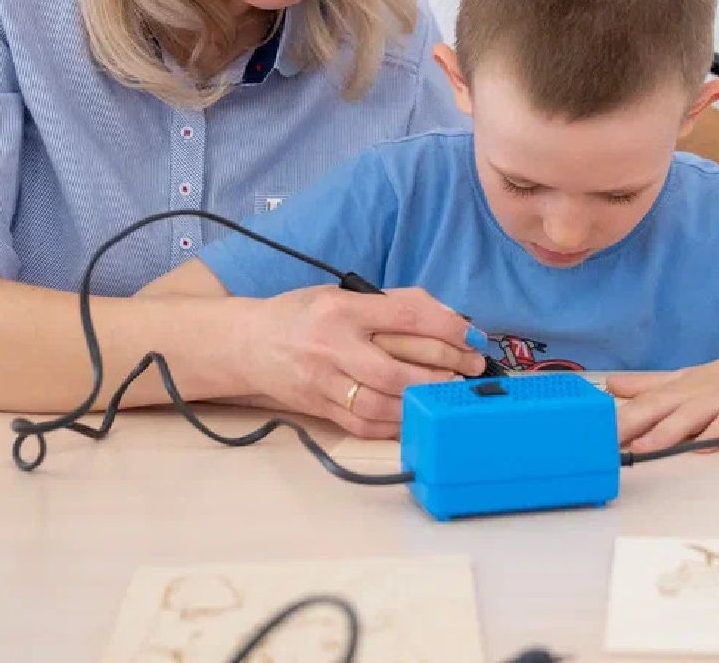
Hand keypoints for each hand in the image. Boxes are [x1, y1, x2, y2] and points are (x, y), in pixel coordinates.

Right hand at [230, 285, 479, 438]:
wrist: (247, 344)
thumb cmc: (301, 314)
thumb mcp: (341, 294)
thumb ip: (390, 304)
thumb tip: (446, 319)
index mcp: (341, 309)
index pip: (406, 317)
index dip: (447, 328)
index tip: (472, 335)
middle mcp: (332, 346)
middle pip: (399, 366)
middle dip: (445, 369)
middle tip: (471, 368)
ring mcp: (324, 382)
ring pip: (384, 401)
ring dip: (424, 399)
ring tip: (449, 392)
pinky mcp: (319, 408)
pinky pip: (364, 423)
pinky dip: (396, 422)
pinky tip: (417, 413)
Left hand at [608, 343, 718, 454]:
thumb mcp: (685, 376)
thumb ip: (648, 384)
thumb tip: (612, 385)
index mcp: (677, 386)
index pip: (640, 399)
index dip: (613, 414)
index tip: (587, 427)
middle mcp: (692, 394)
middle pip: (655, 409)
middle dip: (627, 426)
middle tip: (601, 442)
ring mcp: (718, 404)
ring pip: (687, 419)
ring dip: (663, 434)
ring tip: (641, 448)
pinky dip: (713, 437)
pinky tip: (700, 448)